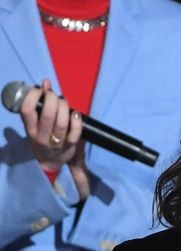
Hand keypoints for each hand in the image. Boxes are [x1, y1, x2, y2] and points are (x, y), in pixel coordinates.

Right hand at [19, 79, 88, 198]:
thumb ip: (39, 103)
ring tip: (63, 101)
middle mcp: (42, 137)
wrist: (49, 161)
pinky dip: (77, 121)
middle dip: (52, 99)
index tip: (39, 90)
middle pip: (48, 115)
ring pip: (62, 124)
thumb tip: (46, 83)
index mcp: (30, 129)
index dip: (33, 96)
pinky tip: (75, 113)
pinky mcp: (69, 146)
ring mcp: (56, 143)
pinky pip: (75, 133)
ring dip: (64, 108)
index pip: (27, 110)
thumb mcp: (34, 122)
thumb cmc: (41, 136)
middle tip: (54, 95)